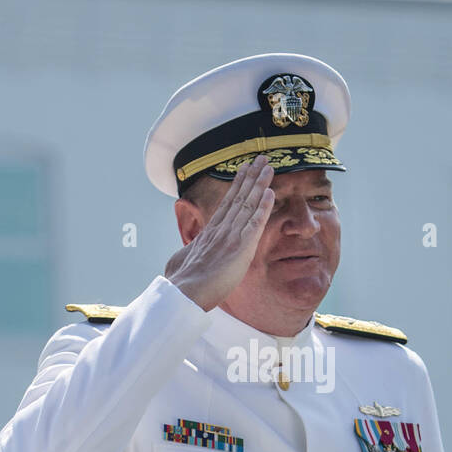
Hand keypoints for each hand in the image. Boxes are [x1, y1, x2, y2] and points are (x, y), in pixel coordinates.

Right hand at [164, 155, 274, 310]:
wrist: (184, 292)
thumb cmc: (181, 282)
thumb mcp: (183, 260)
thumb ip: (191, 252)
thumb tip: (188, 255)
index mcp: (209, 233)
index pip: (227, 204)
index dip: (237, 186)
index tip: (244, 171)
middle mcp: (221, 229)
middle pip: (239, 197)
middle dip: (250, 177)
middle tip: (261, 159)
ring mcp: (230, 236)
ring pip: (248, 204)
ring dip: (259, 184)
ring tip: (268, 167)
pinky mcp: (240, 247)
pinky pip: (255, 222)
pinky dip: (263, 206)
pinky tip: (270, 192)